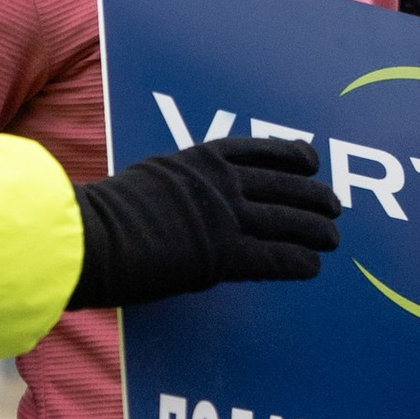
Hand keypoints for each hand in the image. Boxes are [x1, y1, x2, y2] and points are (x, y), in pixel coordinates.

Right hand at [71, 136, 340, 308]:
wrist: (86, 238)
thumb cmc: (96, 218)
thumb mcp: (141, 184)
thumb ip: (169, 189)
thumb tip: (173, 203)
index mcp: (196, 160)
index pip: (256, 151)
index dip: (290, 156)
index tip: (310, 161)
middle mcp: (217, 184)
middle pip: (281, 184)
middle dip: (312, 196)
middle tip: (333, 205)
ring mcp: (223, 217)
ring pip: (286, 220)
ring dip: (315, 230)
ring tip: (333, 238)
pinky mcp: (223, 255)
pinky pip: (274, 257)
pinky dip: (297, 262)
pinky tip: (312, 267)